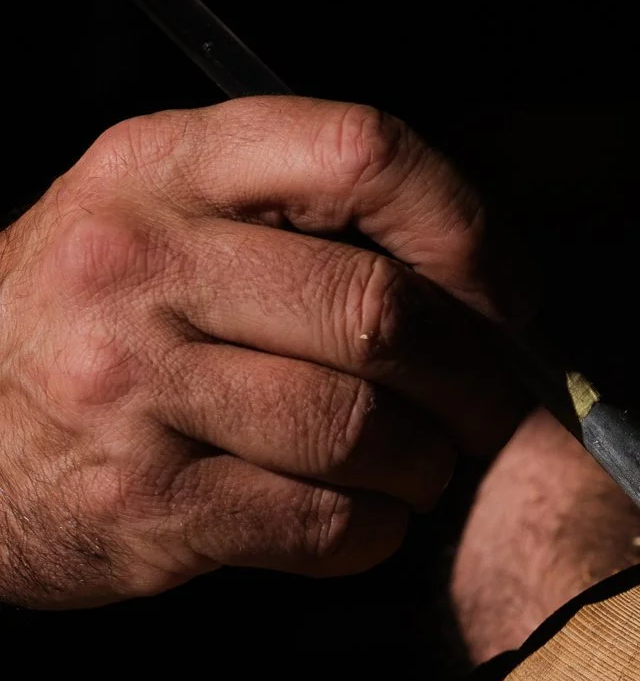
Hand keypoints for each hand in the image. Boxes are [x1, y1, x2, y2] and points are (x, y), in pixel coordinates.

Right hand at [0, 98, 528, 607]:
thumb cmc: (94, 324)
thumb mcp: (161, 219)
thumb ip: (297, 216)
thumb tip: (488, 285)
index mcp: (162, 165)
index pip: (360, 151)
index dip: (465, 227)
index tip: (503, 293)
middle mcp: (138, 262)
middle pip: (380, 310)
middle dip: (473, 375)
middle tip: (489, 408)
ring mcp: (131, 385)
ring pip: (363, 427)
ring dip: (426, 463)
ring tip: (419, 467)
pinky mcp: (145, 502)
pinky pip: (325, 521)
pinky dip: (374, 529)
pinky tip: (364, 517)